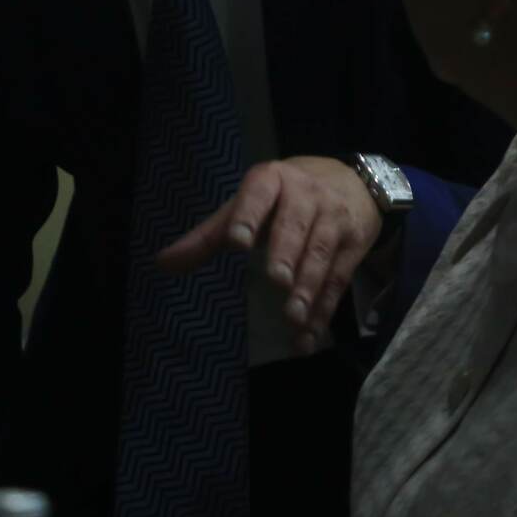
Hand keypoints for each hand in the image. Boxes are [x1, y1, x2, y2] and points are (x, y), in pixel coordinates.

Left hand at [159, 156, 383, 352]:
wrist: (354, 182)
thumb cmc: (285, 196)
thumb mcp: (248, 205)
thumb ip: (209, 235)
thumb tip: (162, 264)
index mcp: (272, 181)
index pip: (258, 197)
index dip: (248, 217)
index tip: (237, 242)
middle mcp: (305, 196)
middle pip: (295, 226)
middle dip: (286, 253)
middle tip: (276, 280)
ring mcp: (333, 220)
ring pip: (320, 254)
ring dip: (308, 288)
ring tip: (293, 316)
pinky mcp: (354, 245)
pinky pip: (338, 280)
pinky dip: (324, 311)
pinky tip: (308, 335)